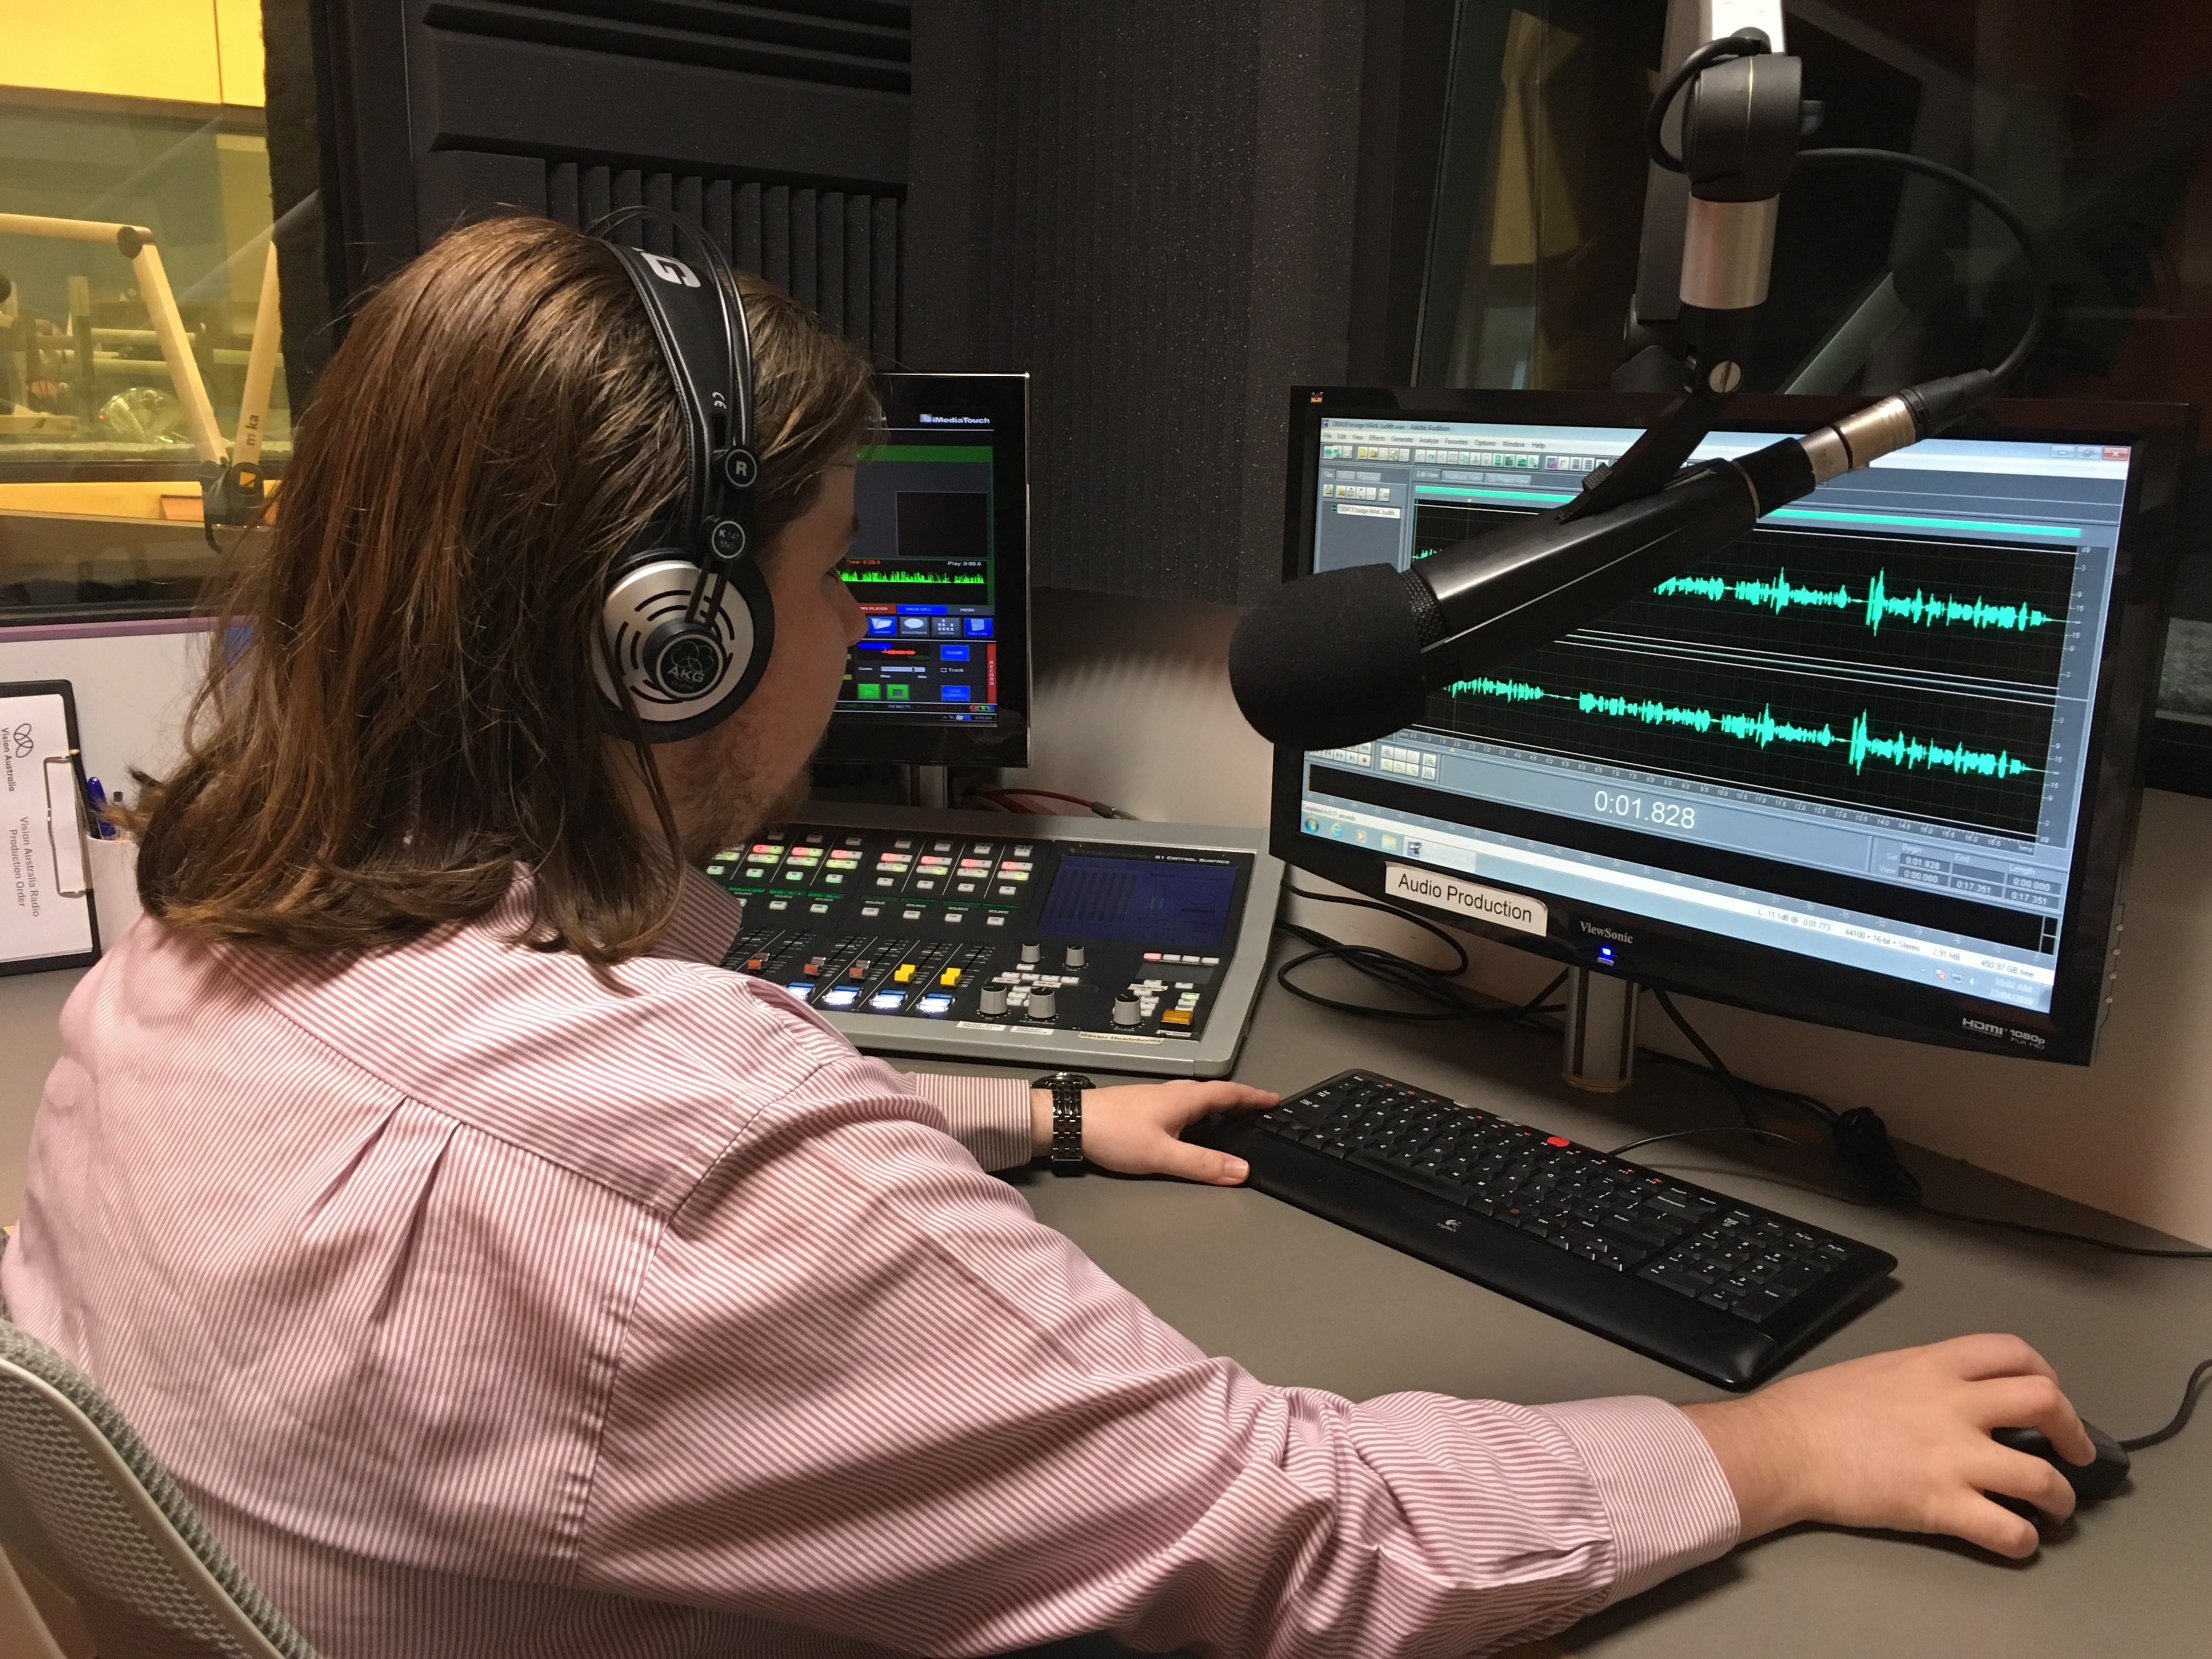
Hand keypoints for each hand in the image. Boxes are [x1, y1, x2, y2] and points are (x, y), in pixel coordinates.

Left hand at [1032, 1081, 1278, 1184]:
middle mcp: (1174, 1094)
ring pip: (1198, 1099)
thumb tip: (1240, 1170)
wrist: (1071, 1122)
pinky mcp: (1144, 1108)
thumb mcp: (1163, 1155)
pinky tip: (1192, 1127)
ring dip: (1219, 1106)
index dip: (1254, 1097)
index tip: (1274, 1100)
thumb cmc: (1113, 1132)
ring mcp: (1158, 1099)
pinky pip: (1183, 1106)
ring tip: (1233, 1118)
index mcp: (1185, 1099)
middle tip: (1260, 1109)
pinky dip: (1199, 1113)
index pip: (1229, 1093)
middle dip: (1240, 1101)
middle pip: (1216, 1093)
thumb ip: (1202, 1164)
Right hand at [1680, 1334, 2095, 1557]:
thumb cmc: (1815, 1408)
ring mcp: (1952, 1456)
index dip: (2044, 1373)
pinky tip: (2014, 1540)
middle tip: (2074, 1453)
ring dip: (2060, 1497)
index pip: (2013, 1352)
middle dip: (2073, 1431)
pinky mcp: (1942, 1505)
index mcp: (1933, 1365)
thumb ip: (1923, 1380)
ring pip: (2043, 1477)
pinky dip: (2023, 1541)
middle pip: (2046, 1403)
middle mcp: (1953, 1405)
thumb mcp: (1877, 1370)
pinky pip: (2008, 1530)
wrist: (1782, 1446)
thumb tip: (1952, 1402)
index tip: (2048, 1395)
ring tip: (2054, 1508)